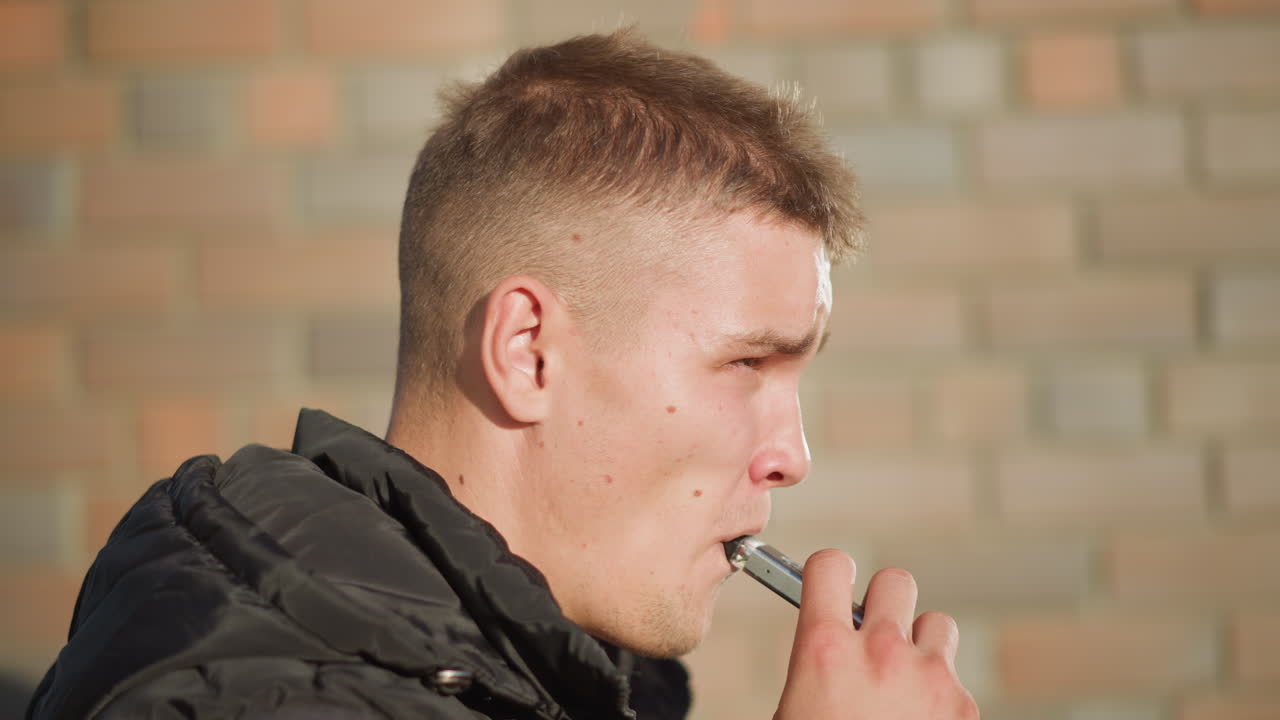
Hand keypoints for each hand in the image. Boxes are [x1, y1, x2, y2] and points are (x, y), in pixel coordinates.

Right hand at [774, 550, 978, 719]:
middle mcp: (883, 653)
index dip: (829, 574)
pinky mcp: (966, 707)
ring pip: (937, 624)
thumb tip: (818, 658)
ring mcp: (931, 678)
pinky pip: (955, 677)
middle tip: (871, 634)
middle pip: (895, 580)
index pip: (831, 565)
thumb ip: (813, 668)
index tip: (830, 587)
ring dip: (920, 643)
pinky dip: (940, 693)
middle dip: (883, 603)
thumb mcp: (794, 711)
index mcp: (826, 651)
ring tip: (902, 680)